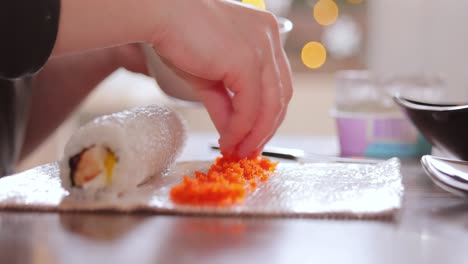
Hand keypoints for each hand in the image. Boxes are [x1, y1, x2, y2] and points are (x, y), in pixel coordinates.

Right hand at [151, 0, 292, 157]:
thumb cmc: (178, 36)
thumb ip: (224, 103)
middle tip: (249, 150)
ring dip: (255, 134)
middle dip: (266, 128)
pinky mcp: (247, 61)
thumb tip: (231, 133)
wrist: (158, 14)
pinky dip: (240, 129)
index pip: (277, 83)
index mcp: (265, 34)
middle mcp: (270, 38)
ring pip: (270, 104)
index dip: (268, 114)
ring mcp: (261, 48)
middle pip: (280, 95)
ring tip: (238, 151)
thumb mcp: (209, 76)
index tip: (254, 136)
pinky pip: (250, 107)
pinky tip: (228, 141)